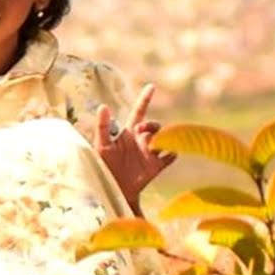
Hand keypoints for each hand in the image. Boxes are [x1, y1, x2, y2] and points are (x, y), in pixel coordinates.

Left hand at [93, 84, 176, 212]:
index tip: (152, 86)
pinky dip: (173, 152)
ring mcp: (150, 152)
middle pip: (154, 125)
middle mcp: (141, 140)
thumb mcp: (101, 145)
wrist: (113, 188)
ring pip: (164, 138)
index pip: (138, 112)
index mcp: (128, 132)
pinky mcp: (156, 165)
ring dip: (161, 138)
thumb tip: (103, 106)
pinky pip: (171, 155)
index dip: (145, 99)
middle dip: (151, 125)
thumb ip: (102, 126)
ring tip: (152, 146)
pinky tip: (170, 153)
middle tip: (142, 132)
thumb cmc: (103, 166)